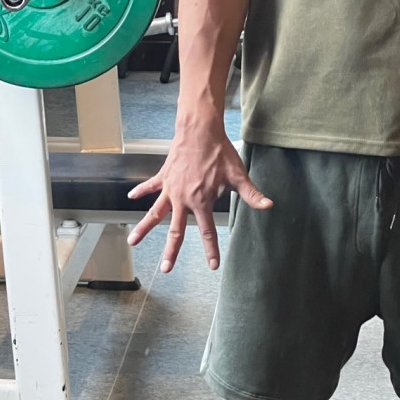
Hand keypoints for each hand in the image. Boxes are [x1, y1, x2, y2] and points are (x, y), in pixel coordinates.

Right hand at [127, 121, 272, 272]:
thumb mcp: (237, 174)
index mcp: (201, 201)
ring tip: (132, 242)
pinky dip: (141, 191)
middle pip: (175, 230)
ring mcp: (171, 188)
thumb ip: (250, 194)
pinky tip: (131, 197)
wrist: (199, 130)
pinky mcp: (164, 176)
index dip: (211, 249)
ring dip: (144, 228)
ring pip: (155, 213)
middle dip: (171, 251)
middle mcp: (183, 199)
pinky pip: (150, 186)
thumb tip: (268, 205)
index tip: (213, 265)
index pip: (208, 231)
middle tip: (165, 269)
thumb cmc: (219, 151)